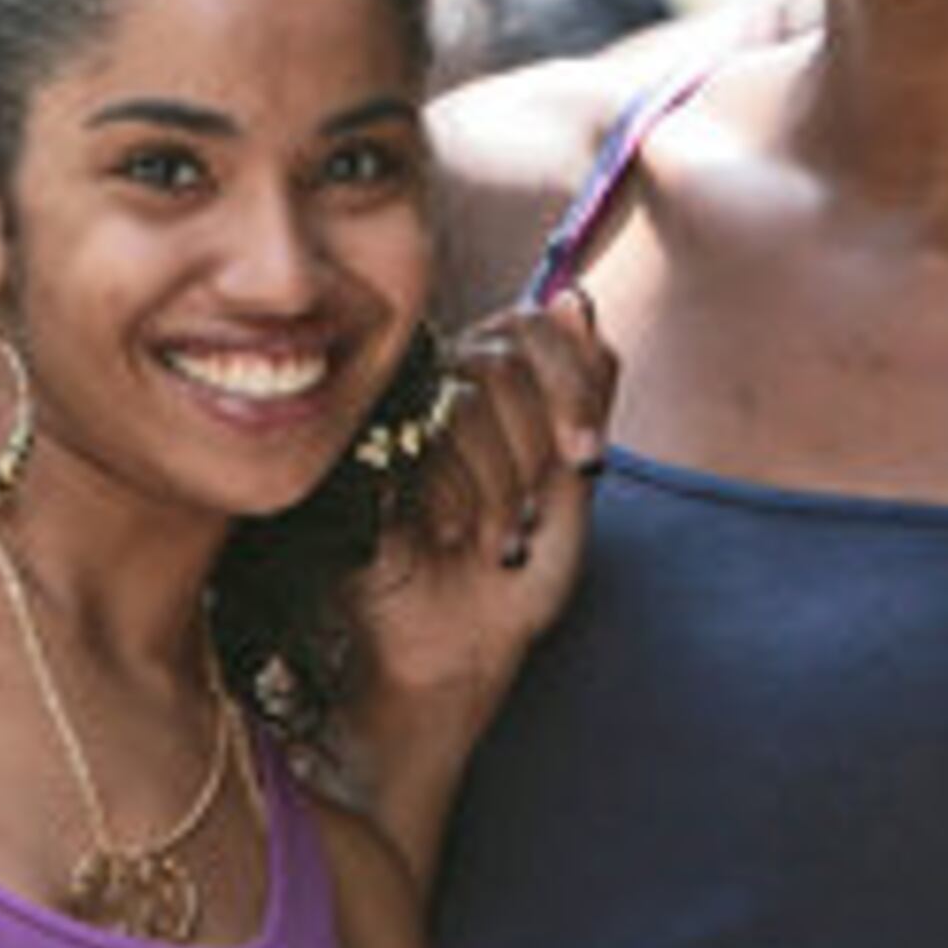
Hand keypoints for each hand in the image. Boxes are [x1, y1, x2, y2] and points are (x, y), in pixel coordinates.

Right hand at [350, 291, 619, 708]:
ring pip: (465, 399)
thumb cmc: (518, 572)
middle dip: (535, 447)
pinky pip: (419, 439)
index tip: (589, 454)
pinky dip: (457, 496)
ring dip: (501, 483)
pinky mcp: (358, 457)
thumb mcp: (573, 477)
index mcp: (489, 382)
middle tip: (530, 514)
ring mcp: (393, 420)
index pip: (531, 325)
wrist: (463, 650)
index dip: (569, 383)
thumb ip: (583, 388)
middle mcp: (436, 389)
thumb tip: (573, 297)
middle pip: (501, 358)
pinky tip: (450, 535)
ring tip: (494, 537)